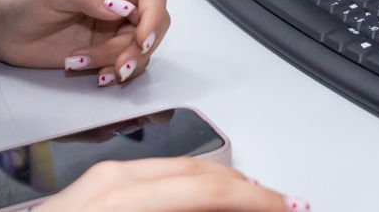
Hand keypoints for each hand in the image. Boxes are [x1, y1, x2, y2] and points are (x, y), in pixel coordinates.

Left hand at [0, 0, 170, 85]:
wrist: (1, 28)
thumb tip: (121, 7)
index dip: (154, 16)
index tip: (141, 41)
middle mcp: (119, 0)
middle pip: (154, 23)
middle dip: (139, 47)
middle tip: (118, 65)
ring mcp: (114, 27)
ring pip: (141, 48)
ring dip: (120, 62)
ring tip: (85, 65)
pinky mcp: (105, 49)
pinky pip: (125, 63)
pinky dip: (115, 72)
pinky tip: (97, 76)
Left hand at [39, 158, 304, 211]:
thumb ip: (184, 209)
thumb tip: (229, 205)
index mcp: (120, 199)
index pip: (207, 188)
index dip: (256, 199)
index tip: (288, 208)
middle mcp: (109, 180)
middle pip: (197, 172)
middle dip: (246, 190)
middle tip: (280, 204)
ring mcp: (97, 180)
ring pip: (177, 170)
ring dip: (218, 186)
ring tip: (248, 200)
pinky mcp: (90, 189)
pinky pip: (152, 177)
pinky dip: (185, 186)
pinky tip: (201, 199)